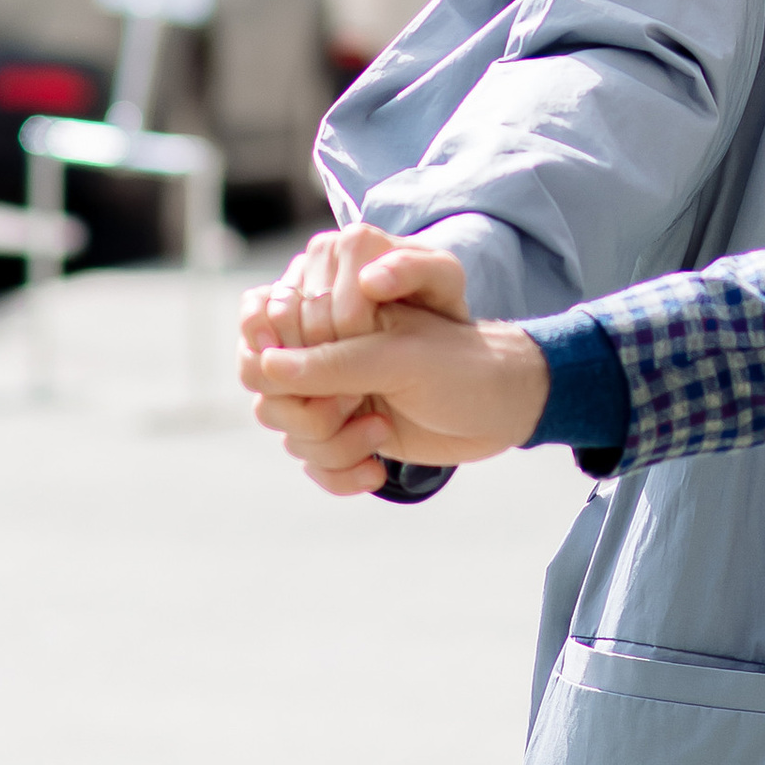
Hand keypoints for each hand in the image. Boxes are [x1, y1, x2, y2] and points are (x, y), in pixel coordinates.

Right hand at [238, 223, 548, 482]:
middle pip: (260, 378)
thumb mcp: (403, 357)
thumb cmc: (464, 361)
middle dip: (311, 408)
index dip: (296, 360)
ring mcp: (325, 380)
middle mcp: (319, 336)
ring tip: (380, 432)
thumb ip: (334, 359)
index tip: (345, 378)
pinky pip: (303, 456)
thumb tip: (267, 364)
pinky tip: (375, 470)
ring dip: (329, 443)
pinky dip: (337, 471)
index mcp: (332, 293)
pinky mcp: (335, 423)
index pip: (263, 322)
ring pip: (279, 421)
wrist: (504, 404)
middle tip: (358, 406)